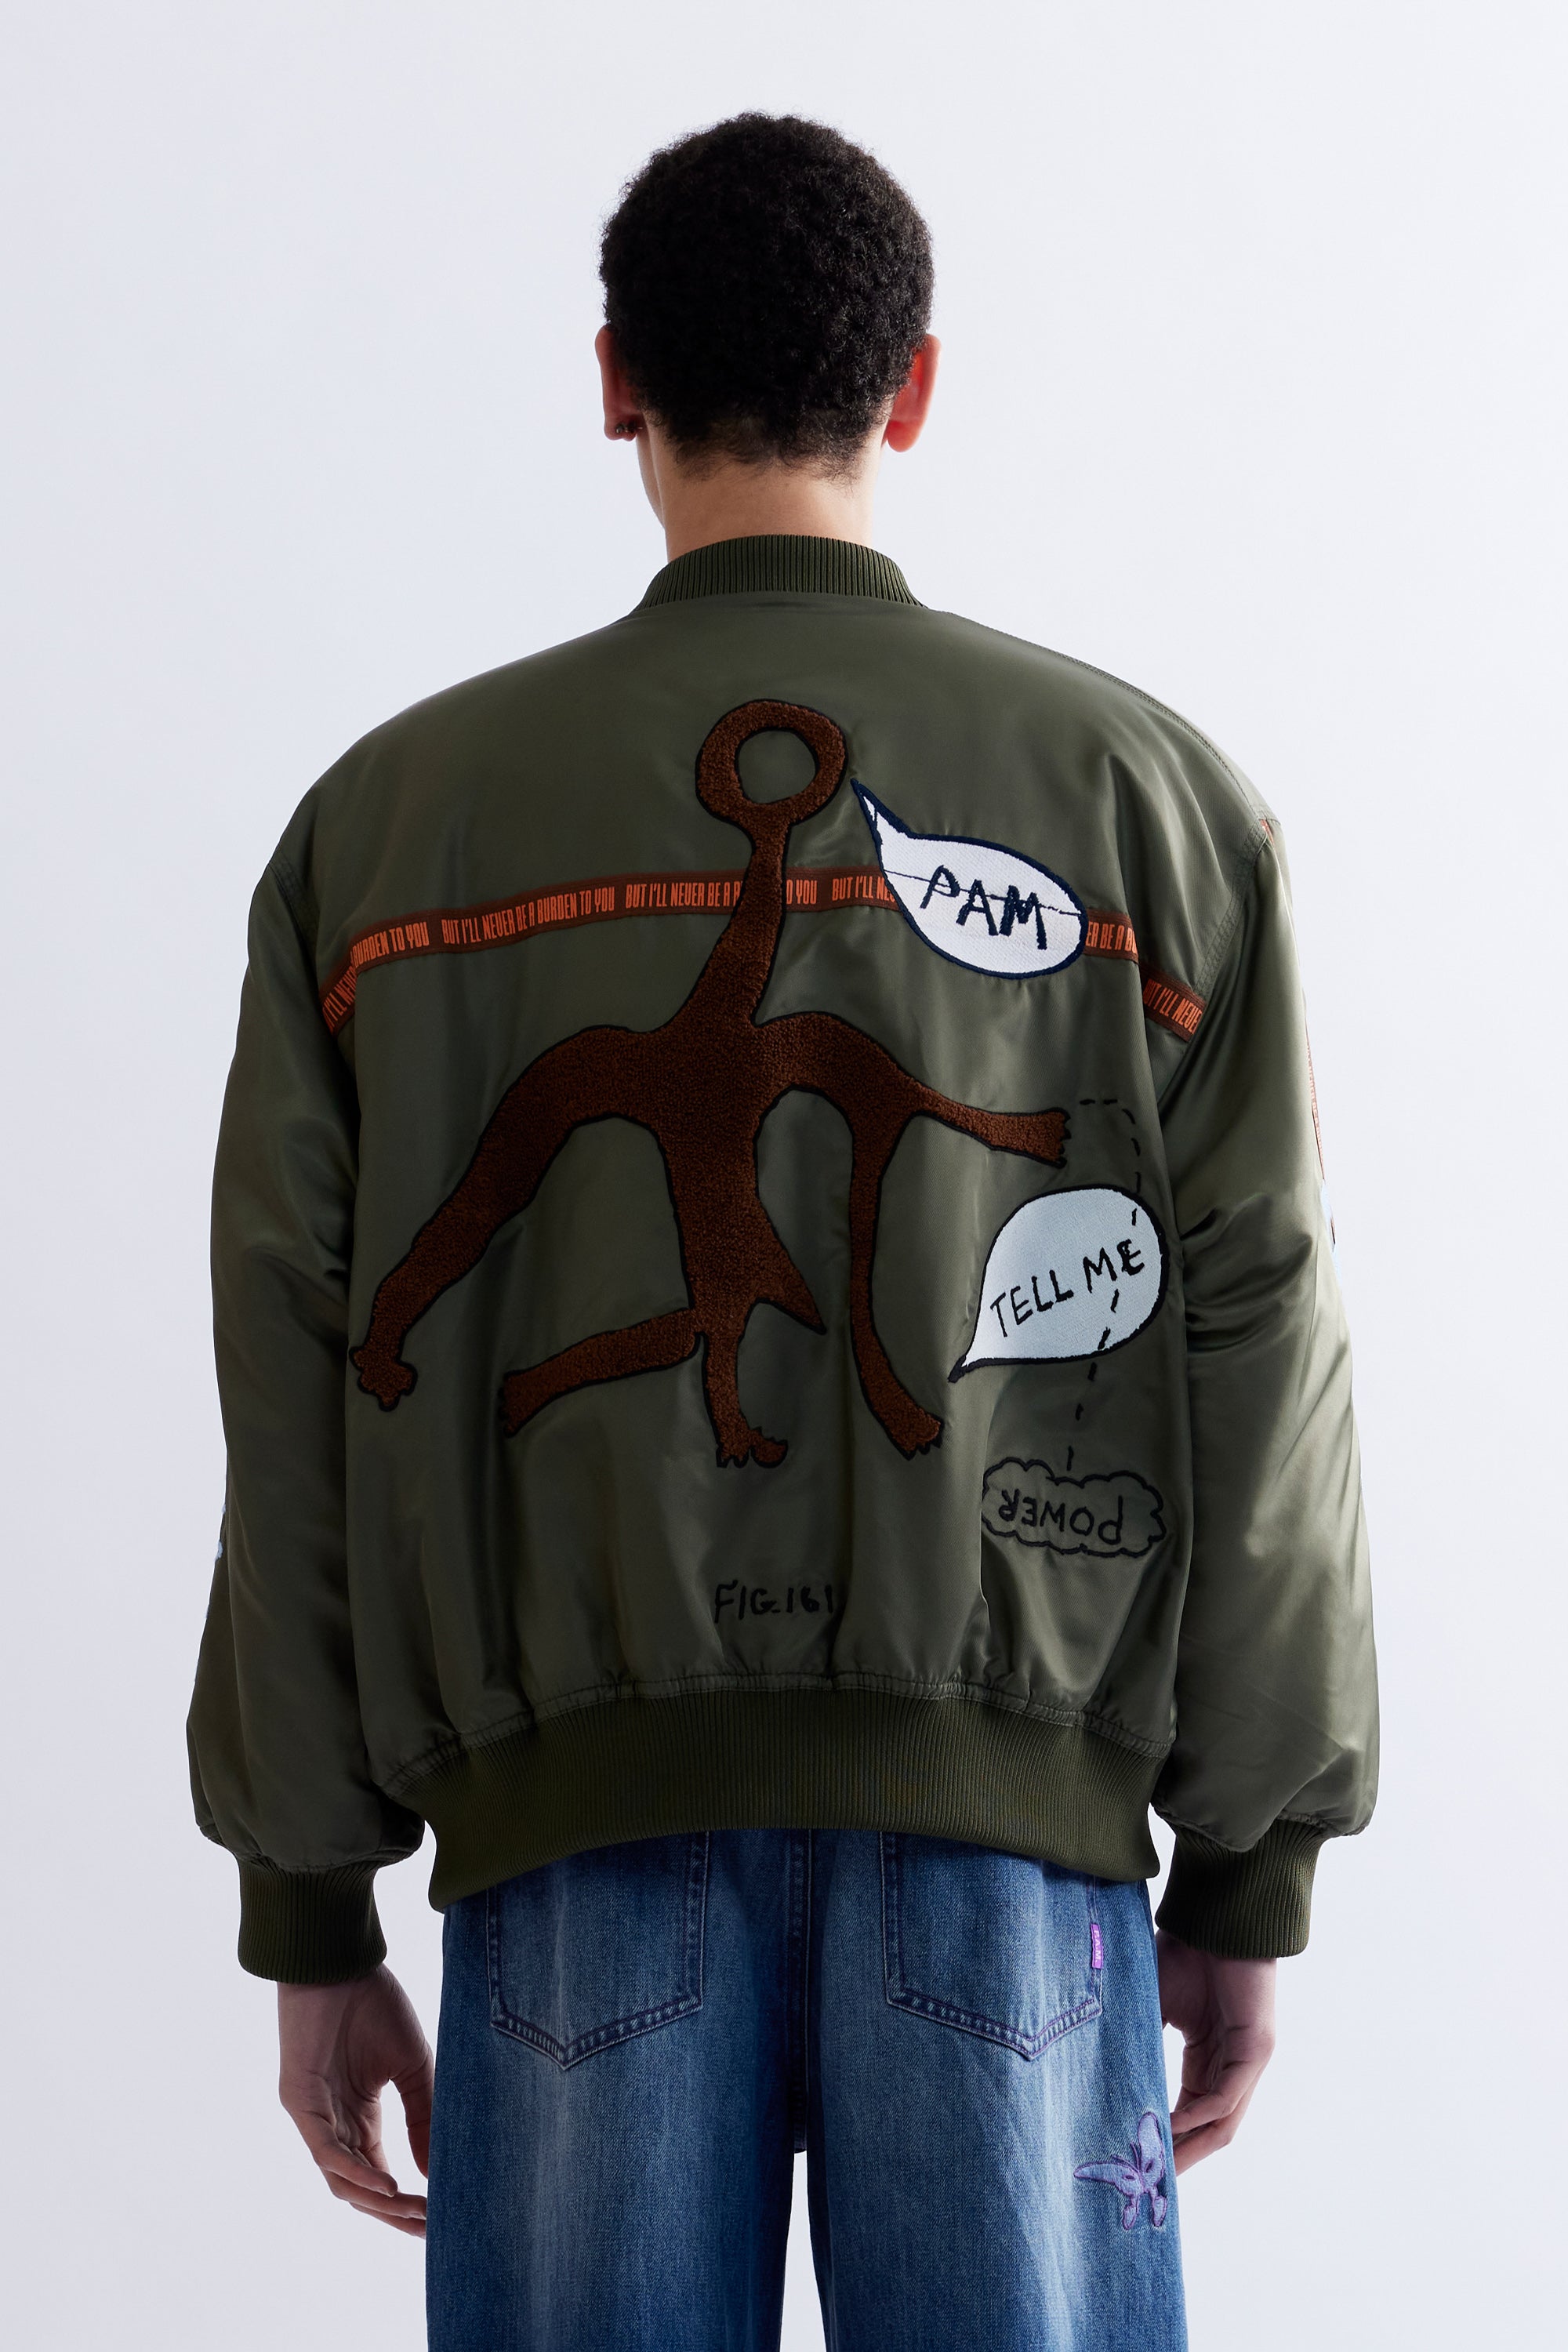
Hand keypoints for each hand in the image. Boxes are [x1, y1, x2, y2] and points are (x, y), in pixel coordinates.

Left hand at [277, 1965, 433, 2235]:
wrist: (341, 1960)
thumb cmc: (373, 2004)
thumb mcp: (411, 2066)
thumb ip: (424, 2116)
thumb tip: (438, 2173)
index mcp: (359, 2118)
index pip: (379, 2176)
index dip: (407, 2203)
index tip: (443, 2219)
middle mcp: (333, 2125)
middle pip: (361, 2189)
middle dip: (396, 2213)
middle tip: (432, 2230)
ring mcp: (314, 2117)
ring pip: (342, 2178)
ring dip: (377, 2201)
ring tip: (415, 2213)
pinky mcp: (300, 2102)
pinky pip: (325, 2150)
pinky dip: (354, 2171)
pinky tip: (386, 2185)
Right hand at [1155, 1931, 1276, 2172]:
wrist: (1215, 1914)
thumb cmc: (1185, 1950)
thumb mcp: (1153, 2003)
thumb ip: (1137, 2039)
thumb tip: (1097, 2070)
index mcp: (1208, 2057)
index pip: (1190, 2112)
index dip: (1167, 2139)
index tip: (1135, 2162)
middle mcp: (1232, 2066)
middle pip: (1208, 2127)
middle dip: (1180, 2157)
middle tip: (1147, 2187)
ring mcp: (1248, 2060)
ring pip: (1222, 2121)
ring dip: (1191, 2146)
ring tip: (1160, 2170)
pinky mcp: (1258, 2049)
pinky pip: (1228, 2095)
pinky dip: (1201, 2115)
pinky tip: (1174, 2126)